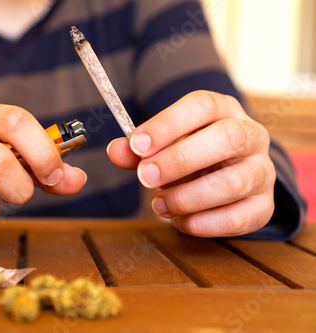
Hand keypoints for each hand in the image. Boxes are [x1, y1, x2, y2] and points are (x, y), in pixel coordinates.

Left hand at [107, 91, 275, 236]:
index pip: (202, 105)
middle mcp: (251, 136)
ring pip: (232, 184)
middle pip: (226, 138)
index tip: (136, 145)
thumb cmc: (193, 155)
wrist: (230, 176)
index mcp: (225, 111)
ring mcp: (262, 173)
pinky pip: (236, 219)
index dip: (167, 124)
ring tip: (159, 205)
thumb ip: (140, 148)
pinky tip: (179, 220)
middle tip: (146, 177)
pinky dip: (200, 224)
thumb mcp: (166, 145)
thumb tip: (116, 150)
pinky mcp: (264, 207)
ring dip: (186, 198)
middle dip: (179, 160)